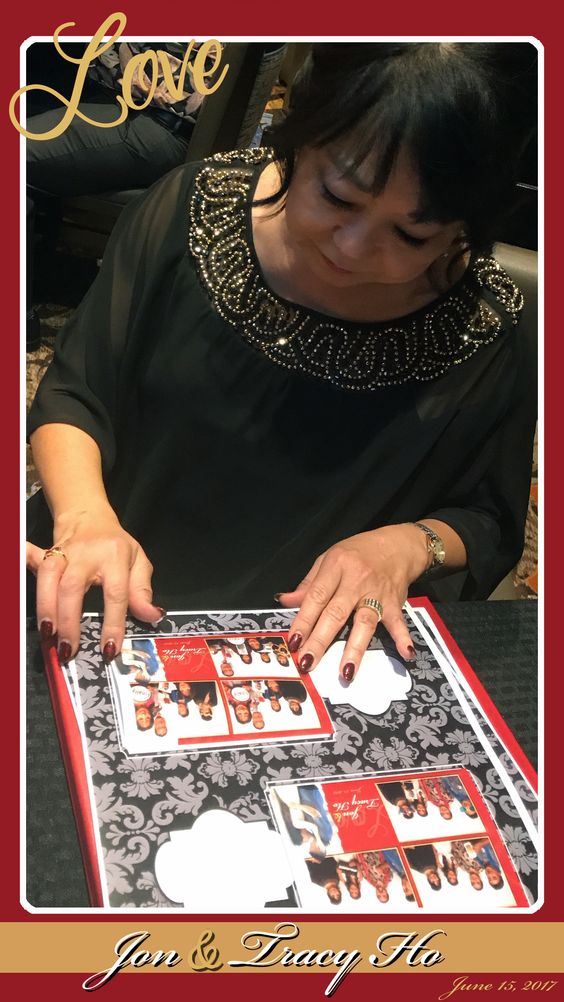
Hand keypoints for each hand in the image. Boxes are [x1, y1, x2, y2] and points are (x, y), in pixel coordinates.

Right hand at [27, 507, 163, 662]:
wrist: (90, 517)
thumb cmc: (115, 545)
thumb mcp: (138, 562)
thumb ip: (142, 590)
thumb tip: (153, 615)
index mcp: (115, 557)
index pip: (116, 593)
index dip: (113, 623)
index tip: (109, 649)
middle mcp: (87, 555)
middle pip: (73, 586)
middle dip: (68, 619)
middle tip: (68, 648)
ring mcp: (63, 553)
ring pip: (48, 577)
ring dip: (45, 607)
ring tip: (47, 635)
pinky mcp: (46, 554)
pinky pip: (32, 559)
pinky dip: (23, 564)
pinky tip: (16, 574)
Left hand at [277, 524, 430, 680]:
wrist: (397, 545)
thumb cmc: (359, 552)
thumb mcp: (329, 559)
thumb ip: (309, 583)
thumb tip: (284, 601)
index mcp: (336, 566)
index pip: (317, 596)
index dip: (304, 620)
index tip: (294, 641)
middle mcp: (356, 580)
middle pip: (336, 613)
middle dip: (321, 639)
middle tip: (308, 661)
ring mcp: (377, 593)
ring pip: (364, 622)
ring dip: (355, 648)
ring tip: (345, 671)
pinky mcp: (395, 603)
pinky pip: (398, 622)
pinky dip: (402, 637)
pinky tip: (405, 653)